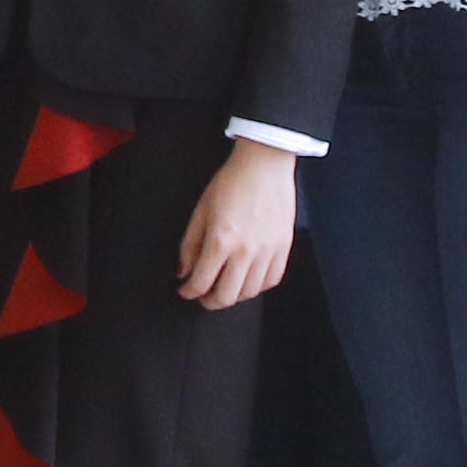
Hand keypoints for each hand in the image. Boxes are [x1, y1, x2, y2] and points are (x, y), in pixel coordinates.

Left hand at [180, 141, 300, 309]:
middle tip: (203, 295)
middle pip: (226, 296)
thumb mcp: (201, 210)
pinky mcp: (283, 247)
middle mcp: (246, 251)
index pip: (201, 282)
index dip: (188, 292)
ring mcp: (267, 251)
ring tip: (224, 286)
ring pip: (249, 292)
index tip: (185, 290)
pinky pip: (271, 280)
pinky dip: (257, 286)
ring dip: (233, 295)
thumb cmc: (232, 182)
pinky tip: (247, 278)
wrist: (264, 165)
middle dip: (209, 301)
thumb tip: (183, 271)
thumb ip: (189, 245)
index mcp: (221, 241)